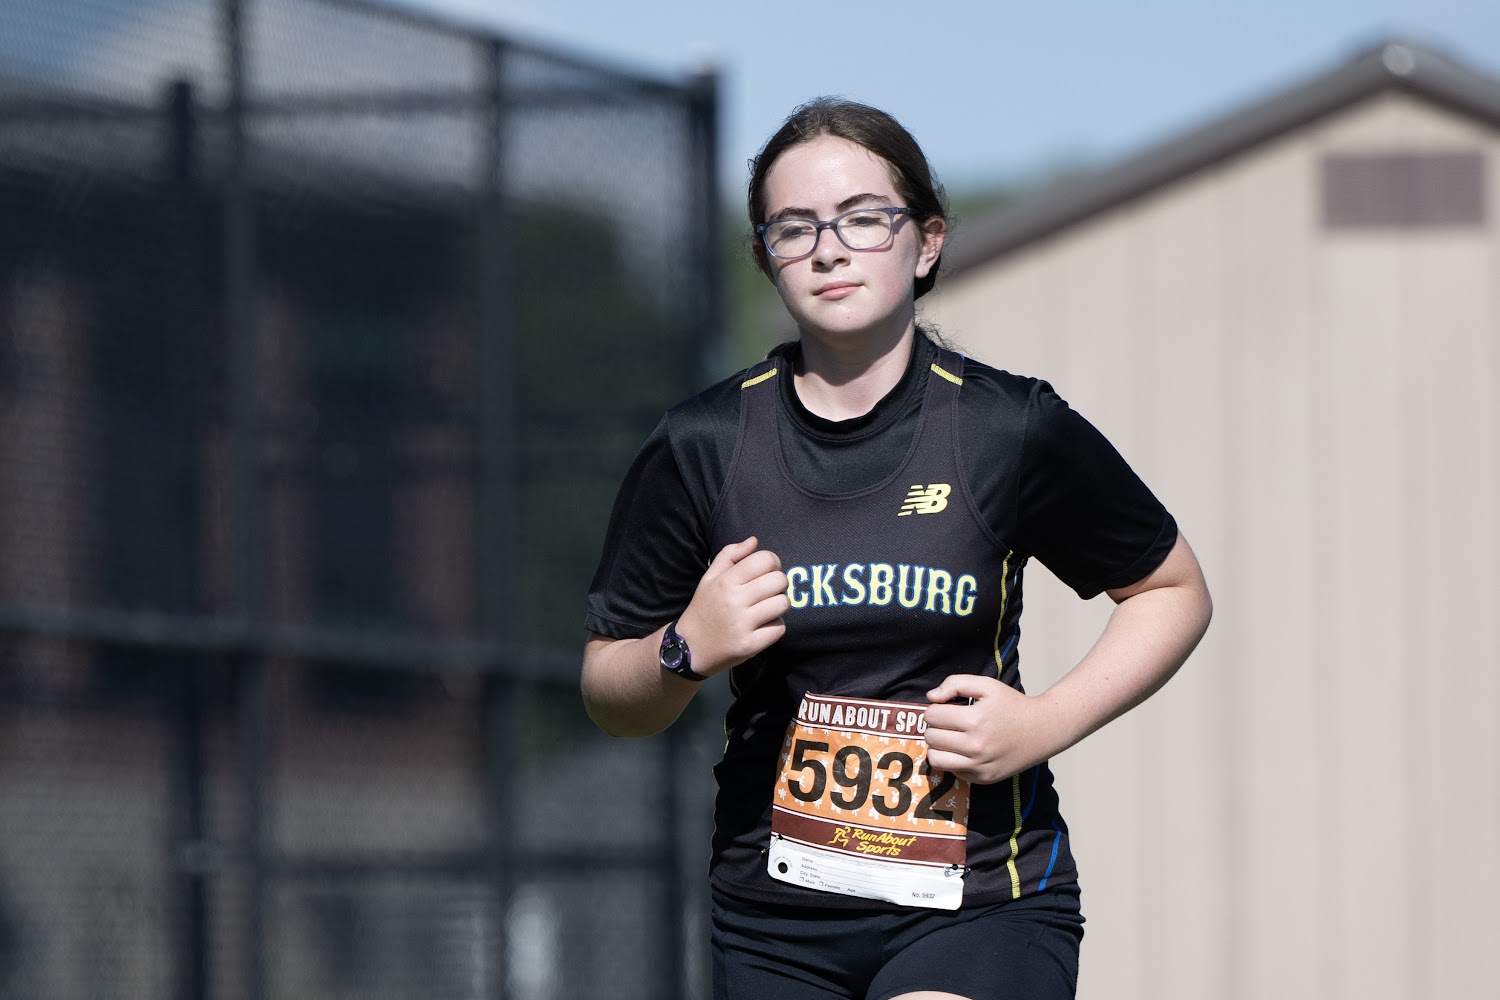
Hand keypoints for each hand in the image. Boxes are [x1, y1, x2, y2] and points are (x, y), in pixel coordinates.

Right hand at [674, 537, 788, 677]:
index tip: (766, 572)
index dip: (773, 563)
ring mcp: (742, 624)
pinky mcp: (749, 645)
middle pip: (779, 580)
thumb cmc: (704, 609)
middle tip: (768, 592)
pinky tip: (761, 627)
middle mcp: (734, 601)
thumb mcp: (709, 578)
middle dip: (778, 584)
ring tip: (765, 609)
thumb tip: (754, 541)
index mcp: (725, 581)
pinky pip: (779, 628)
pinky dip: (774, 627)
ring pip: (782, 603)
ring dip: (778, 606)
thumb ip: (730, 555)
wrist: (688, 648)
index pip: (765, 560)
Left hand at [922, 674, 1055, 784]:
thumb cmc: (1013, 705)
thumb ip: (955, 684)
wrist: (1043, 730)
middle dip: (935, 727)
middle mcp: (976, 746)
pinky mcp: (983, 779)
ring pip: (935, 759)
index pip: (932, 715)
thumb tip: (931, 697)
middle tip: (949, 722)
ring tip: (950, 737)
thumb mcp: (987, 685)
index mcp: (975, 720)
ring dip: (937, 746)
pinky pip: (952, 771)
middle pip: (931, 737)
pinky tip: (965, 750)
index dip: (935, 708)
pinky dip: (952, 760)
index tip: (946, 708)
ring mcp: (979, 766)